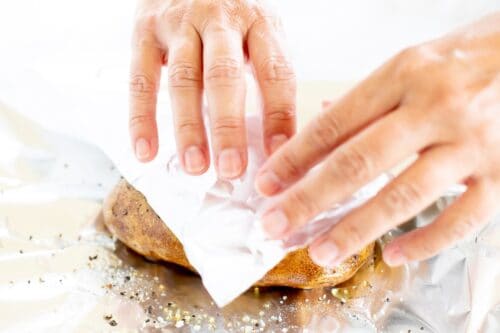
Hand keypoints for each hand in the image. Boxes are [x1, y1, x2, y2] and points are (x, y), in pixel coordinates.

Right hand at [128, 0, 295, 178]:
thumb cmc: (229, 15)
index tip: (279, 154)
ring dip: (188, 127)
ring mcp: (180, 23)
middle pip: (224, 77)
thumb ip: (266, 74)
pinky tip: (146, 150)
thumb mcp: (257, 32)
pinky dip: (142, 117)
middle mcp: (220, 20)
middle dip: (228, 127)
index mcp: (258, 23)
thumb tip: (277, 141)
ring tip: (195, 166)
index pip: (274, 72)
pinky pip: (141, 78)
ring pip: (183, 80)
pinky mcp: (146, 30)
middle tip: (231, 168)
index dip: (278, 116)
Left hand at [254, 13, 499, 266]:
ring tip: (320, 252)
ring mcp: (471, 143)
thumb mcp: (412, 62)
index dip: (295, 158)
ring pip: (403, 196)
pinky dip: (426, 242)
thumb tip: (320, 118)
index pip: (335, 124)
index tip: (267, 184)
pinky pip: (462, 218)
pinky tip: (393, 256)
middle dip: (309, 200)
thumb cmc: (466, 59)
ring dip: (356, 229)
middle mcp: (434, 108)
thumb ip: (367, 97)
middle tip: (275, 225)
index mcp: (403, 75)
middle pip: (359, 163)